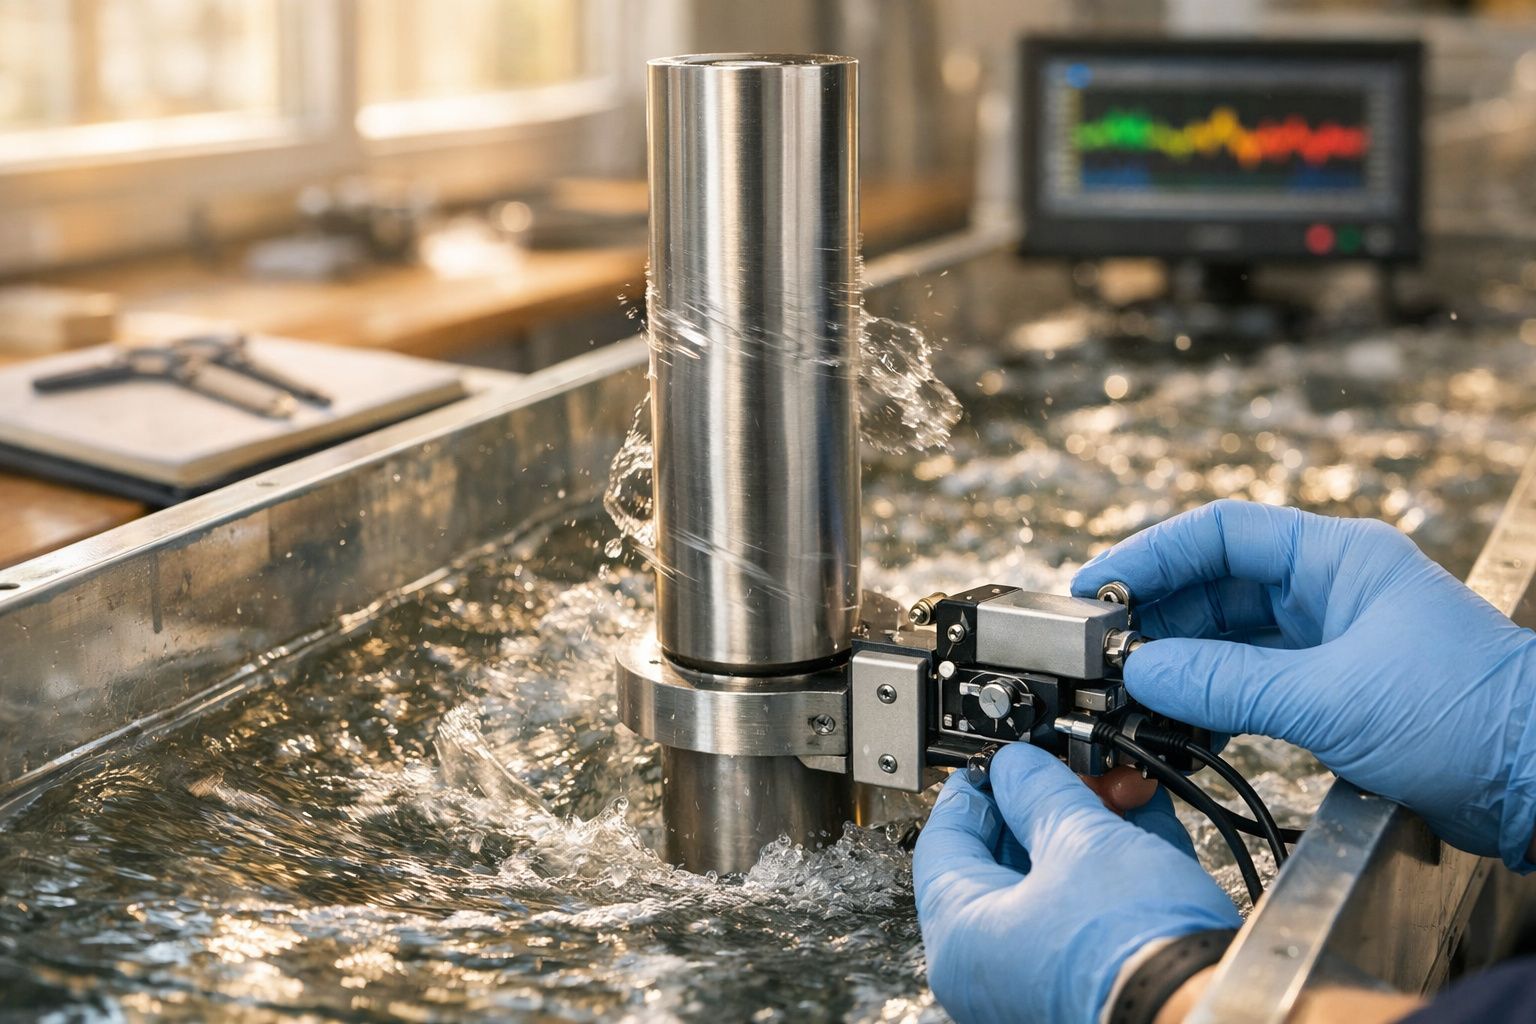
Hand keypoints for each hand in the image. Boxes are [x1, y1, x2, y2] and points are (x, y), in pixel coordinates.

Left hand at [913, 743, 1239, 1023]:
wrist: (1218, 1009)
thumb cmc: (1134, 948)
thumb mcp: (1080, 839)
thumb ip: (1039, 790)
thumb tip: (1019, 767)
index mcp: (963, 935)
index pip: (945, 841)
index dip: (974, 787)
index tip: (997, 760)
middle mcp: (990, 969)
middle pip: (1002, 860)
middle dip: (1047, 802)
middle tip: (1074, 767)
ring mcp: (1040, 980)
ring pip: (1052, 884)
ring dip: (1088, 828)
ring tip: (1121, 789)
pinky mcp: (1091, 983)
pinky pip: (1087, 913)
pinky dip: (1111, 868)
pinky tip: (1143, 826)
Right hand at [1072, 499, 1535, 868]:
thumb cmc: (1470, 717)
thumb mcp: (1333, 697)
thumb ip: (1227, 682)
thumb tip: (1143, 671)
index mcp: (1336, 558)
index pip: (1219, 533)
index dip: (1149, 555)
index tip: (1095, 588)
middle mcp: (1327, 589)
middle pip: (1214, 584)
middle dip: (1154, 617)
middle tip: (1100, 652)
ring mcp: (1328, 640)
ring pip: (1227, 636)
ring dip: (1177, 662)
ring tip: (1127, 691)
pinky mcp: (1332, 690)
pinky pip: (1248, 682)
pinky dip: (1209, 699)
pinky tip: (1175, 722)